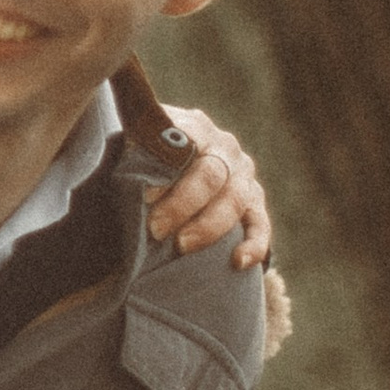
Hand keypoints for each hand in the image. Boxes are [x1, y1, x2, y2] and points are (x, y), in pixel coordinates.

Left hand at [149, 112, 271, 268]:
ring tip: (182, 246)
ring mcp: (243, 173)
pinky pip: (260, 224)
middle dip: (182, 205)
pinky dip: (253, 244)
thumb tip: (130, 176)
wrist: (173, 164)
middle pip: (211, 175)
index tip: (147, 197)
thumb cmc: (146, 157)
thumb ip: (136, 152)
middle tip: (156, 229)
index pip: (187, 147)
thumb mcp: (138, 145)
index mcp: (195, 127)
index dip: (168, 174)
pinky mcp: (254, 200)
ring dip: (208, 227)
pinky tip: (237, 262)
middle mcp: (224, 146)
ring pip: (235, 200)